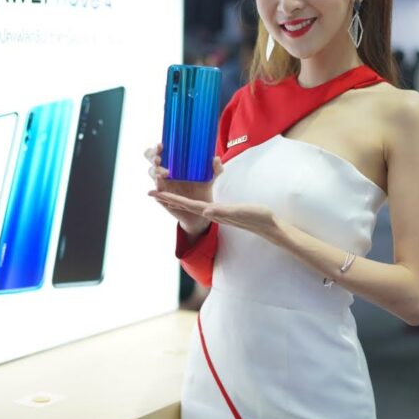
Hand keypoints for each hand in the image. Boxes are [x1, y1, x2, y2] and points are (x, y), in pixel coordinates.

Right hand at [144, 142, 222, 236]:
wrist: (200, 209)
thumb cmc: (202, 188)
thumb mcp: (210, 177)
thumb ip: (215, 168)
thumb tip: (215, 158)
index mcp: (174, 162)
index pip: (161, 151)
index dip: (157, 147)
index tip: (161, 145)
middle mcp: (165, 170)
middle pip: (151, 159)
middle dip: (152, 156)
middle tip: (159, 159)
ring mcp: (162, 183)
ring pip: (152, 173)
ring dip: (156, 171)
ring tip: (165, 174)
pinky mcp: (162, 195)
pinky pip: (155, 190)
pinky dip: (156, 186)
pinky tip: (160, 182)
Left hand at [148, 189, 278, 241]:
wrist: (268, 226)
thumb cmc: (256, 217)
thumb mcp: (239, 212)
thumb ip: (222, 212)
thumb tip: (204, 211)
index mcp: (212, 211)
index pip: (186, 204)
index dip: (170, 198)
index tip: (155, 193)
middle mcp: (211, 212)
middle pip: (184, 204)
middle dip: (167, 198)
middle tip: (150, 192)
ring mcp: (215, 212)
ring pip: (190, 205)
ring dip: (176, 200)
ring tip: (163, 194)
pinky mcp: (221, 211)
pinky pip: (200, 205)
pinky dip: (189, 200)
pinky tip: (188, 199)